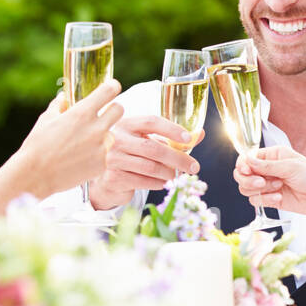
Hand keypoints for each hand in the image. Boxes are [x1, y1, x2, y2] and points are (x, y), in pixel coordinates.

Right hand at [12, 81, 123, 197]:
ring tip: (84, 143)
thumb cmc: (37, 146)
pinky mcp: (102, 164)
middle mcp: (96, 128)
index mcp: (82, 112)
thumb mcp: (46, 119)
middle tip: (103, 115)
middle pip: (119, 109)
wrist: (35, 176)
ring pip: (113, 134)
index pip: (109, 90)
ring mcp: (101, 147)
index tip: (111, 87)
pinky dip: (97, 154)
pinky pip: (106, 153)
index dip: (112, 86)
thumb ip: (59, 105)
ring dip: (103, 135)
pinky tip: (81, 158)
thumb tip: (64, 97)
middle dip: (112, 109)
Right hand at [87, 113, 201, 209]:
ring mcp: (112, 159)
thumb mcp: (147, 141)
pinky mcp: (113, 178)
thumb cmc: (131, 156)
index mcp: (127, 124)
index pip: (151, 121)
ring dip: (169, 173)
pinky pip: (144, 181)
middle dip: (178, 159)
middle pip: (154, 148)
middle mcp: (116, 139)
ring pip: (151, 167)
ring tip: (177, 175)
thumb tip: (200, 134)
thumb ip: (171, 138)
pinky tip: (163, 182)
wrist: (105, 179)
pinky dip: (159, 183)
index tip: (188, 139)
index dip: (171, 129)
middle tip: (194, 167)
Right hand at [233, 146, 305, 220]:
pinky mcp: (271, 199)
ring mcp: (269, 185)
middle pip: (242, 174)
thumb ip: (266, 165)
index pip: (247, 158)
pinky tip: (279, 197)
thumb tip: (247, 160)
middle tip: (262, 182)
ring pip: (247, 188)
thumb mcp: (290, 167)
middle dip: (248, 179)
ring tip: (278, 188)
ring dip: (259, 189)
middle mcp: (268, 169)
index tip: (246, 171)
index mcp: (273, 155)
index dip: (243, 165)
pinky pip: (257, 200)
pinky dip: (265, 200)